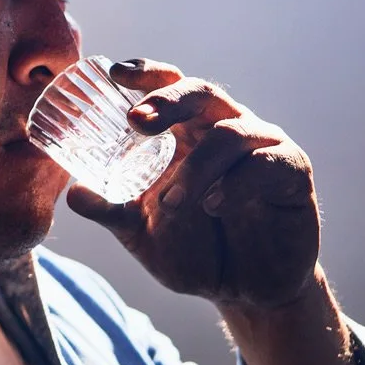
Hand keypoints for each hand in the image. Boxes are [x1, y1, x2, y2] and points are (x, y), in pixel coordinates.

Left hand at [66, 58, 319, 309]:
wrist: (247, 292)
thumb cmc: (193, 249)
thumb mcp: (142, 232)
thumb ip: (111, 210)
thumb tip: (73, 193)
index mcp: (187, 130)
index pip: (168, 86)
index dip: (146, 73)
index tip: (115, 72)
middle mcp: (224, 127)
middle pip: (200, 92)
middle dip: (167, 101)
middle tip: (136, 121)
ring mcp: (261, 145)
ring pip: (230, 132)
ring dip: (196, 166)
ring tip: (171, 204)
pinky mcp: (292, 172)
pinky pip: (265, 163)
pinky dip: (236, 183)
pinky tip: (216, 206)